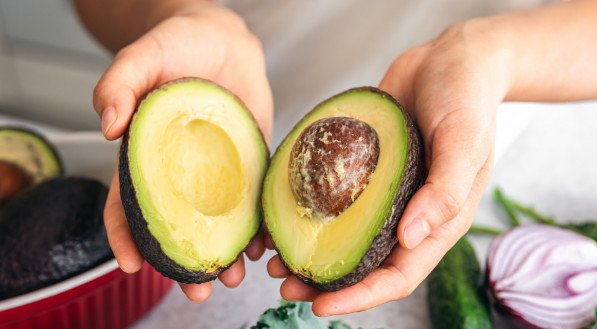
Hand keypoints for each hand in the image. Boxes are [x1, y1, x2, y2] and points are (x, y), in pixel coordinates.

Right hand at [95, 3, 272, 301]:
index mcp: (147, 155)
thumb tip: (108, 125)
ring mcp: (218, 170)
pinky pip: (253, 200)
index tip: (132, 266)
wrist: (225, 41)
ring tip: (234, 276)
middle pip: (177, 227)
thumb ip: (119, 83)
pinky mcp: (250, 162)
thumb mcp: (143, 55)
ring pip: (217, 222)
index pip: (127, 203)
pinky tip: (265, 243)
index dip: (125, 236)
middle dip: (185, 263)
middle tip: (198, 290)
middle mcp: (182, 171)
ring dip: (225, 253)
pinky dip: (257, 224)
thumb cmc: (178, 45)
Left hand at [267, 19, 511, 314]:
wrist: (451, 60)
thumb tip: (411, 238)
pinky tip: (283, 213)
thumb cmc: (466, 99)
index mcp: (436, 220)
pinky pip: (333, 198)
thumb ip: (446, 190)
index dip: (360, 296)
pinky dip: (308, 211)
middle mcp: (406, 212)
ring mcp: (382, 191)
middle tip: (285, 284)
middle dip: (326, 281)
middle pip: (364, 263)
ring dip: (311, 251)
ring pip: (344, 235)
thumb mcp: (466, 141)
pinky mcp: (363, 168)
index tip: (320, 307)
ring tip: (275, 259)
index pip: (398, 275)